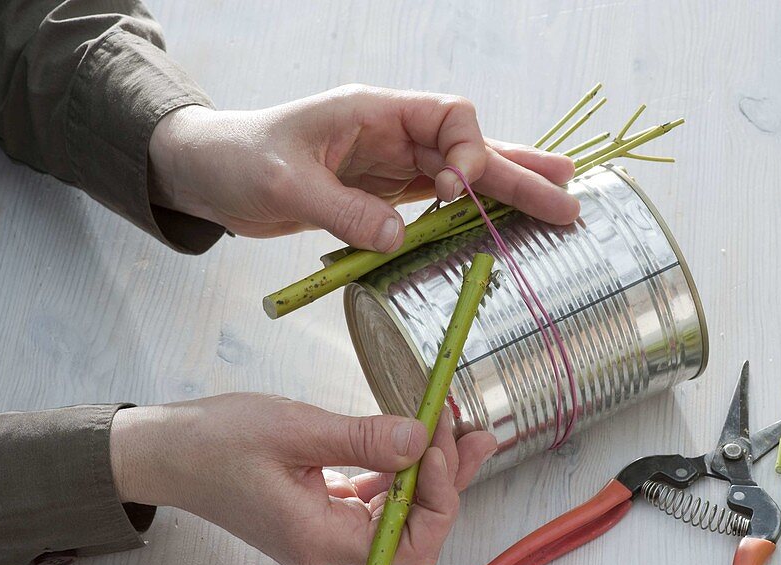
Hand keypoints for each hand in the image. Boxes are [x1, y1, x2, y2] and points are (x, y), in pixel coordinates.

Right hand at [109, 393, 496, 564]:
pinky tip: (415, 440)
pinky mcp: (318, 513)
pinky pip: (373, 500)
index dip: (438, 498)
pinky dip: (398, 471)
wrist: (164, 452)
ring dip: (429, 475)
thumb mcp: (295, 430)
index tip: (439, 442)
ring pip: (397, 515)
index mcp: (319, 540)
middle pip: (411, 532)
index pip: (409, 545)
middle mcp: (325, 549)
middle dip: (447, 483)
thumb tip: (421, 439)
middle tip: (472, 434)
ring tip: (458, 431)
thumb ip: (362, 439)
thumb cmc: (215, 442)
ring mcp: (323, 534)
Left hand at [147, 85, 580, 251]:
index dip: (469, 151)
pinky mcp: (384, 194)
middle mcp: (393, 134)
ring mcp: (392, 165)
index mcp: (375, 111)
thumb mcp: (286, 185)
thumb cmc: (239, 161)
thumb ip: (345, 210)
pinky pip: (440, 204)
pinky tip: (504, 225)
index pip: (451, 117)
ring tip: (560, 207)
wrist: (210, 173)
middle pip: (473, 148)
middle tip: (570, 200)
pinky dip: (473, 215)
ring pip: (465, 177)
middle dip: (521, 172)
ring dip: (510, 194)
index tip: (455, 189)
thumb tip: (398, 238)